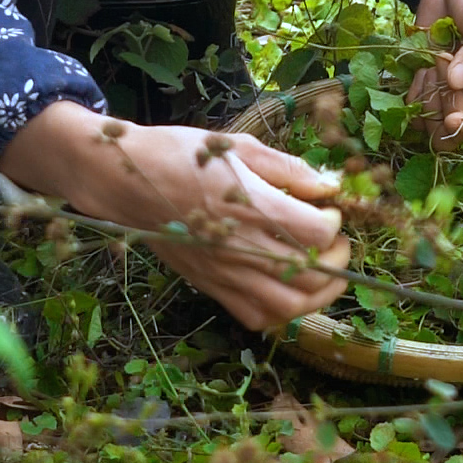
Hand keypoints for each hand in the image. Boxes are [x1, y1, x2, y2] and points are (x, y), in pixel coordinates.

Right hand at [3, 100, 348, 333]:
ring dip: (318, 294)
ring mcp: (226, 272)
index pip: (317, 232)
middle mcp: (242, 245)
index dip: (334, 223)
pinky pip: (256, 317)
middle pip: (313, 274)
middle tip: (334, 240)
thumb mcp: (237, 145)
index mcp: (252, 205)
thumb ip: (287, 168)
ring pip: (290, 307)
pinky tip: (286, 287)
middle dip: (337, 259)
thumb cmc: (180, 154)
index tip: (329, 208)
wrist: (125, 180)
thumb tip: (328, 185)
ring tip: (322, 271)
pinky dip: (281, 312)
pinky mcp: (211, 286)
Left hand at [409, 0, 462, 142]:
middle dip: (445, 102)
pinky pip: (415, 110)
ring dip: (428, 95)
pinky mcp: (430, 91)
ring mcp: (455, 98)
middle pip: (460, 133)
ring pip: (434, 126)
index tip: (451, 119)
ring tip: (435, 58)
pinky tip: (423, 66)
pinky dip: (414, 91)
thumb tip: (457, 83)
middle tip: (442, 61)